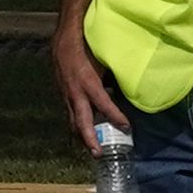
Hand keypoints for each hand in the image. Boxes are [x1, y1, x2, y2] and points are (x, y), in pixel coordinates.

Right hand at [50, 25, 129, 156]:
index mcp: (87, 82)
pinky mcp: (63, 94)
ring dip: (82, 136)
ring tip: (92, 148)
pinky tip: (86, 129)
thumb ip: (112, 74)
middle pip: (81, 122)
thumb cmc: (87, 45)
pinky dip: (79, 123)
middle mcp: (75, 92)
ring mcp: (67, 95)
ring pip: (73, 120)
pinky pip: (71, 113)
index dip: (115, 117)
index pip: (103, 104)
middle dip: (89, 140)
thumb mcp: (102, 59)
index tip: (126, 127)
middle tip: (98, 154)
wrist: (63, 38)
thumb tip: (129, 85)